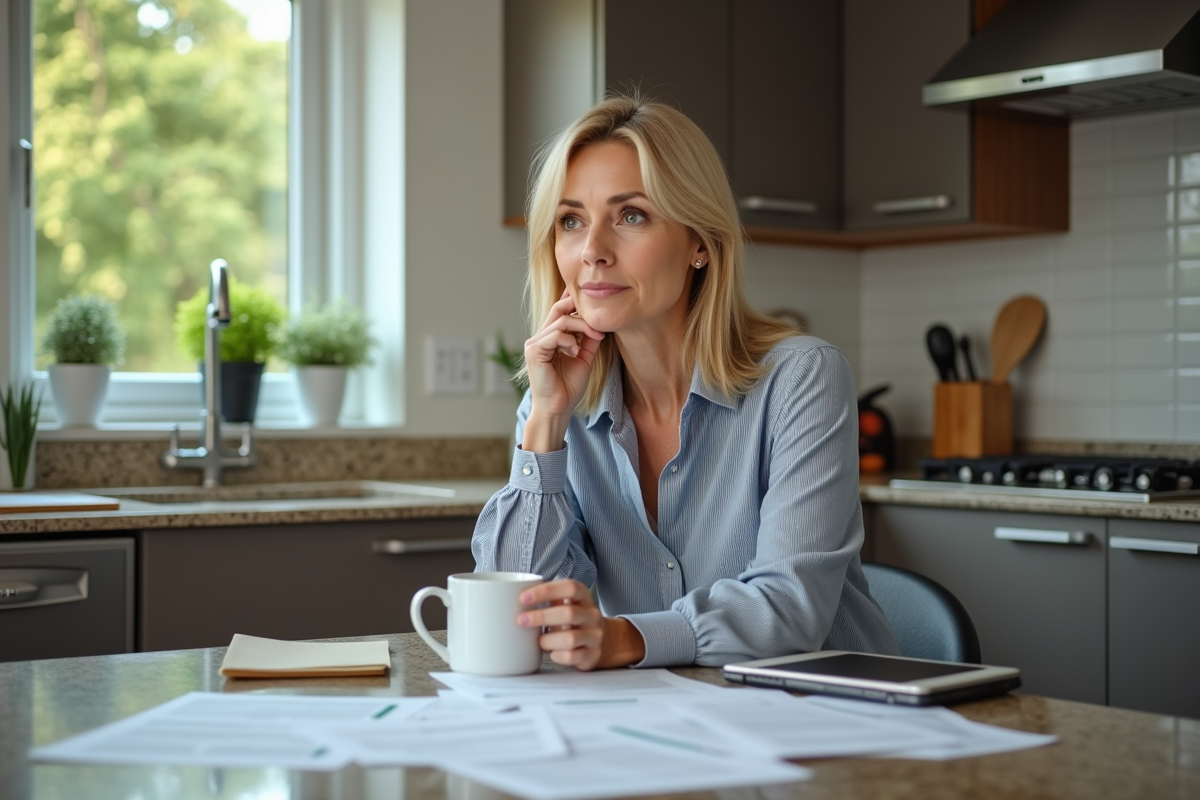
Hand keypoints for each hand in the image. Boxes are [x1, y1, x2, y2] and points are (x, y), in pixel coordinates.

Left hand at [517, 579, 645, 669]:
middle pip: (568, 613)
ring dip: (548, 640)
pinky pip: (572, 657)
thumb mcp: (566, 603)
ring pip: (570, 638)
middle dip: (541, 617)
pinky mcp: (593, 655)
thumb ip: (548, 598)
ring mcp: (595, 635)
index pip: (569, 587)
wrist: (604, 641)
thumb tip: (511, 595)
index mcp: (583, 597)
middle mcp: (592, 614)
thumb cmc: (574, 620)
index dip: (546, 591)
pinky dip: (557, 655)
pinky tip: (552, 653)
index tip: (523, 597)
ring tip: (540, 641)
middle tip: (520, 620)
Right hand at [522, 291, 603, 450]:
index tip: (595, 304)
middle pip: (558, 308)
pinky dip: (569, 341)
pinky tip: (576, 351)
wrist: (558, 409)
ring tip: (596, 337)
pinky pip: (555, 335)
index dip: (573, 302)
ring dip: (582, 326)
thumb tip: (599, 325)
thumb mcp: (583, 359)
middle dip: (579, 307)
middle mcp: (539, 338)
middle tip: (598, 315)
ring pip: (560, 321)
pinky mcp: (534, 351)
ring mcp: (534, 343)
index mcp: (549, 338)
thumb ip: (588, 342)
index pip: (560, 311)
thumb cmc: (568, 388)